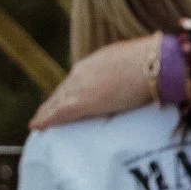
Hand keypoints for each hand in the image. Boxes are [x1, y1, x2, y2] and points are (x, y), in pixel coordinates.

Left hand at [30, 35, 159, 130]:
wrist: (154, 64)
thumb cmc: (154, 63)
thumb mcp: (135, 64)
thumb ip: (128, 73)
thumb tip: (138, 81)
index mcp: (95, 63)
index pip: (76, 80)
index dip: (67, 91)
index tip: (61, 97)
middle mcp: (82, 73)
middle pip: (63, 91)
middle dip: (53, 102)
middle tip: (43, 112)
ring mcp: (79, 87)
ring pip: (56, 102)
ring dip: (46, 111)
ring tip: (38, 121)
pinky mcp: (80, 102)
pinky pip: (57, 113)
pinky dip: (46, 119)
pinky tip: (36, 126)